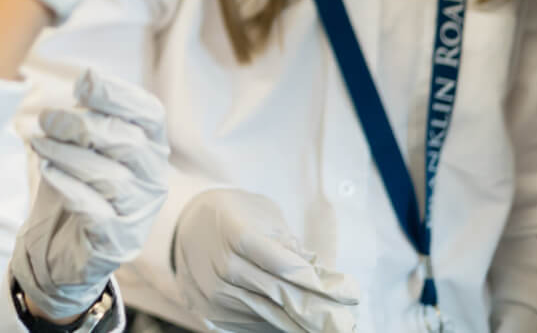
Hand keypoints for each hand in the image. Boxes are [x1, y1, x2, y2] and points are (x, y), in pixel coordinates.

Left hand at [12, 70, 168, 320]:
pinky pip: (96, 210)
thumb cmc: (77, 180)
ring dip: (67, 154)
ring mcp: (140, 211)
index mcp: (151, 144)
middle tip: (46, 119)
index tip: (83, 82)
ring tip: (38, 143)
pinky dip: (68, 186)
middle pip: (128, 142)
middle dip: (82, 124)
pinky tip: (47, 171)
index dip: (118, 95)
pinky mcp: (118, 240)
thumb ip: (88, 114)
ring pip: (110, 177)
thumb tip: (87, 79)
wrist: (62, 240)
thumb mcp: (82, 142)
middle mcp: (154, 177)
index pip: (149, 113)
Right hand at [174, 189, 359, 332]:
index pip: (285, 266)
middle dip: (318, 309)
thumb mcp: (264, 216)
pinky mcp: (213, 312)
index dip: (319, 283)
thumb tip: (325, 277)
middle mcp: (223, 266)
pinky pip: (254, 324)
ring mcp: (216, 293)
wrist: (187, 224)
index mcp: (237, 233)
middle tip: (346, 319)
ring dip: (302, 323)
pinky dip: (279, 325)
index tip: (349, 292)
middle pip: (281, 295)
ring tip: (330, 325)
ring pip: (270, 316)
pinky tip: (298, 324)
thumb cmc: (235, 215)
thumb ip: (292, 245)